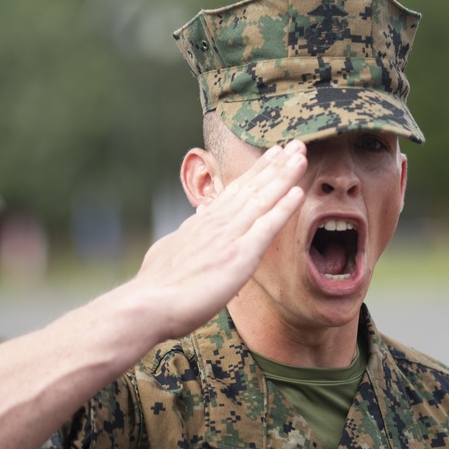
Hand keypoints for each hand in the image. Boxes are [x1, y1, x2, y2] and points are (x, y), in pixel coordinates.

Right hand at [136, 140, 306, 339]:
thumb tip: (198, 216)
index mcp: (203, 222)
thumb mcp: (172, 248)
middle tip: (297, 144)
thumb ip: (189, 231)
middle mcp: (218, 223)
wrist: (147, 304)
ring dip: (284, 175)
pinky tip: (298, 192)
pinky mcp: (238, 255)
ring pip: (262, 198)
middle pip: (252, 186)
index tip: (273, 155)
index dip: (257, 172)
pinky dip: (283, 208)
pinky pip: (266, 226)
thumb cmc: (156, 285)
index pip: (236, 190)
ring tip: (301, 154)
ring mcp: (228, 236)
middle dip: (276, 164)